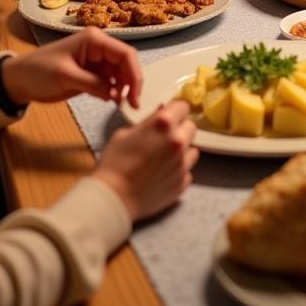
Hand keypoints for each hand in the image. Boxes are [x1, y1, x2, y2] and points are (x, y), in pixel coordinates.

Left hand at [0, 27, 141, 106]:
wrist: (18, 80)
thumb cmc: (39, 71)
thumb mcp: (65, 76)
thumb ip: (93, 83)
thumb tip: (116, 94)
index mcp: (95, 40)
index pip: (125, 54)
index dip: (134, 74)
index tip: (135, 96)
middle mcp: (99, 48)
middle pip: (126, 64)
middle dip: (131, 83)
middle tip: (132, 105)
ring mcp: (97, 61)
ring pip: (121, 74)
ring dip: (124, 89)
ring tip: (122, 105)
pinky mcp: (93, 74)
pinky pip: (111, 82)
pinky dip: (115, 92)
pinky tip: (113, 102)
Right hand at [93, 99, 198, 223]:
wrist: (112, 198)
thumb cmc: (113, 163)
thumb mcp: (125, 133)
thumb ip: (148, 121)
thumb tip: (161, 112)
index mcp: (164, 124)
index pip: (183, 106)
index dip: (175, 111)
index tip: (169, 116)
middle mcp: (178, 141)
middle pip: (191, 127)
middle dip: (180, 129)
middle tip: (165, 138)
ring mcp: (182, 163)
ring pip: (192, 149)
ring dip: (182, 151)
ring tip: (165, 157)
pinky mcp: (182, 182)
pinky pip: (187, 170)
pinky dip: (178, 170)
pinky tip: (164, 174)